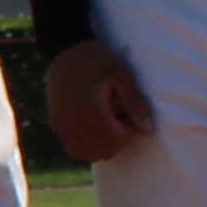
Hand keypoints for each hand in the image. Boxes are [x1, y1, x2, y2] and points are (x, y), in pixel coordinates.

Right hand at [44, 37, 159, 162]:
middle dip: (118, 139)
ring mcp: (62, 125)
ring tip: (107, 123)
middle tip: (119, 117)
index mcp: (90, 110)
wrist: (66, 52)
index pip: (117, 141)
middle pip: (105, 151)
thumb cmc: (99, 60)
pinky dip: (88, 146)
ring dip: (104, 145)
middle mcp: (73, 122)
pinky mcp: (57, 125)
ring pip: (90, 155)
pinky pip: (75, 151)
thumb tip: (149, 132)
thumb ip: (137, 103)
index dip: (129, 131)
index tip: (127, 114)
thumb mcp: (123, 74)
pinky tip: (95, 128)